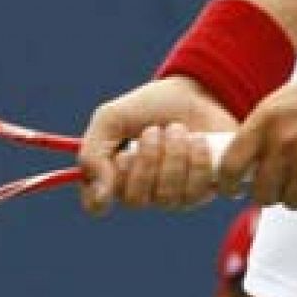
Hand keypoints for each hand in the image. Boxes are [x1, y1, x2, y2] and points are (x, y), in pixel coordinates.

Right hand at [79, 75, 236, 215]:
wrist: (195, 92)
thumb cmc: (150, 107)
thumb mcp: (112, 117)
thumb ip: (94, 153)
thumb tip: (101, 194)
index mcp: (112, 175)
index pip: (96, 204)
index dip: (101, 190)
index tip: (118, 160)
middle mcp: (141, 192)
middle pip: (135, 200)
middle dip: (146, 159)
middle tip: (153, 130)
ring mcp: (172, 196)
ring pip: (167, 197)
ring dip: (173, 156)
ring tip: (178, 129)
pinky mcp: (203, 191)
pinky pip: (197, 191)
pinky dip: (197, 160)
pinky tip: (198, 140)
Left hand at [217, 57, 296, 209]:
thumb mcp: (287, 99)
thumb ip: (265, 129)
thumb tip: (249, 160)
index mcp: (266, 119)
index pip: (230, 166)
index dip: (229, 184)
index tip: (233, 187)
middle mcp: (283, 143)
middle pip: (262, 193)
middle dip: (270, 191)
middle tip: (280, 181)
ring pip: (292, 200)